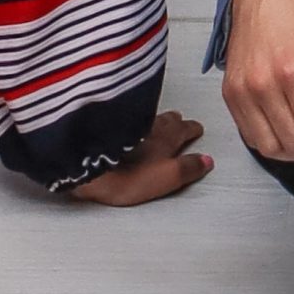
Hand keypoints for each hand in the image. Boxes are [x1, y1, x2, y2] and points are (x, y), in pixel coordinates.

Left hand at [68, 111, 213, 205]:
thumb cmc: (126, 173)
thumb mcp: (166, 177)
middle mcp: (149, 124)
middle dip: (175, 121)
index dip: (192, 129)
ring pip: (147, 116)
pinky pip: (125, 118)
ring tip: (158, 122)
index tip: (196, 129)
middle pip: (167, 119)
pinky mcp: (106, 125)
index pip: (185, 129)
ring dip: (155, 119)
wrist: (87, 162)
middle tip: (180, 121)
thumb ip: (188, 169)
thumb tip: (206, 161)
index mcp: (167, 137)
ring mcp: (126, 122)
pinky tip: (128, 124)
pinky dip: (132, 120)